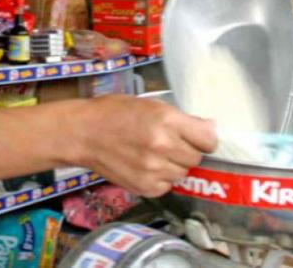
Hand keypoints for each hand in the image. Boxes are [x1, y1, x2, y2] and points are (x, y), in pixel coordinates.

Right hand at [71, 95, 216, 197]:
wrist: (82, 133)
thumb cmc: (114, 112)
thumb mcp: (151, 104)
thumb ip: (182, 119)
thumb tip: (210, 128)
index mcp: (166, 120)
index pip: (208, 140)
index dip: (204, 138)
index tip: (196, 137)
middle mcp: (162, 146)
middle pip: (196, 158)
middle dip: (187, 151)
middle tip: (169, 144)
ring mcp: (153, 169)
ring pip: (183, 174)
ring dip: (174, 166)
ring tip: (154, 155)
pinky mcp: (144, 187)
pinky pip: (167, 186)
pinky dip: (161, 178)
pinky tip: (146, 166)